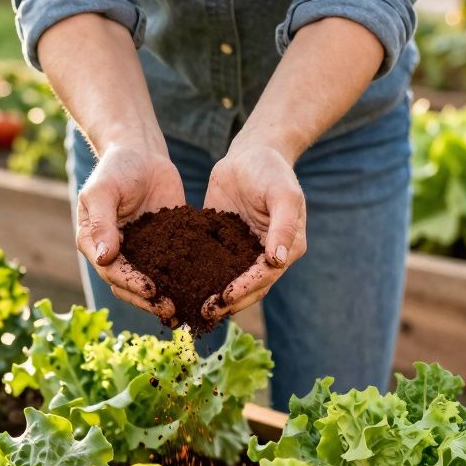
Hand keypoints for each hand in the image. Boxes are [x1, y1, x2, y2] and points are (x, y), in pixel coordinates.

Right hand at [76, 145, 185, 319]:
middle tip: (170, 309)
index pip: (110, 271)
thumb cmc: (116, 168)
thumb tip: (102, 257)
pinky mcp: (164, 248)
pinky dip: (183, 283)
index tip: (150, 289)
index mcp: (94, 243)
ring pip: (150, 284)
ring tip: (185, 310)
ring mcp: (140, 253)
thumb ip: (102, 223)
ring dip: (165, 299)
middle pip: (129, 286)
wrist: (142, 153)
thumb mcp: (103, 191)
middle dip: (149, 300)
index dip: (129, 283)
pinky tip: (201, 292)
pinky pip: (172, 269)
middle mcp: (116, 254)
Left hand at [202, 143, 306, 319]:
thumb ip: (284, 225)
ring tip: (191, 310)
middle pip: (248, 288)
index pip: (266, 276)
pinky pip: (211, 266)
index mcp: (286, 248)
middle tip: (204, 312)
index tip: (226, 296)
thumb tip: (278, 259)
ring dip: (213, 298)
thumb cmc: (272, 170)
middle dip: (228, 302)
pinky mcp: (222, 245)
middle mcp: (266, 257)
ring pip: (229, 283)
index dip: (246, 289)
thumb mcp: (283, 194)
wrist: (251, 153)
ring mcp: (243, 253)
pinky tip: (178, 288)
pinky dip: (199, 279)